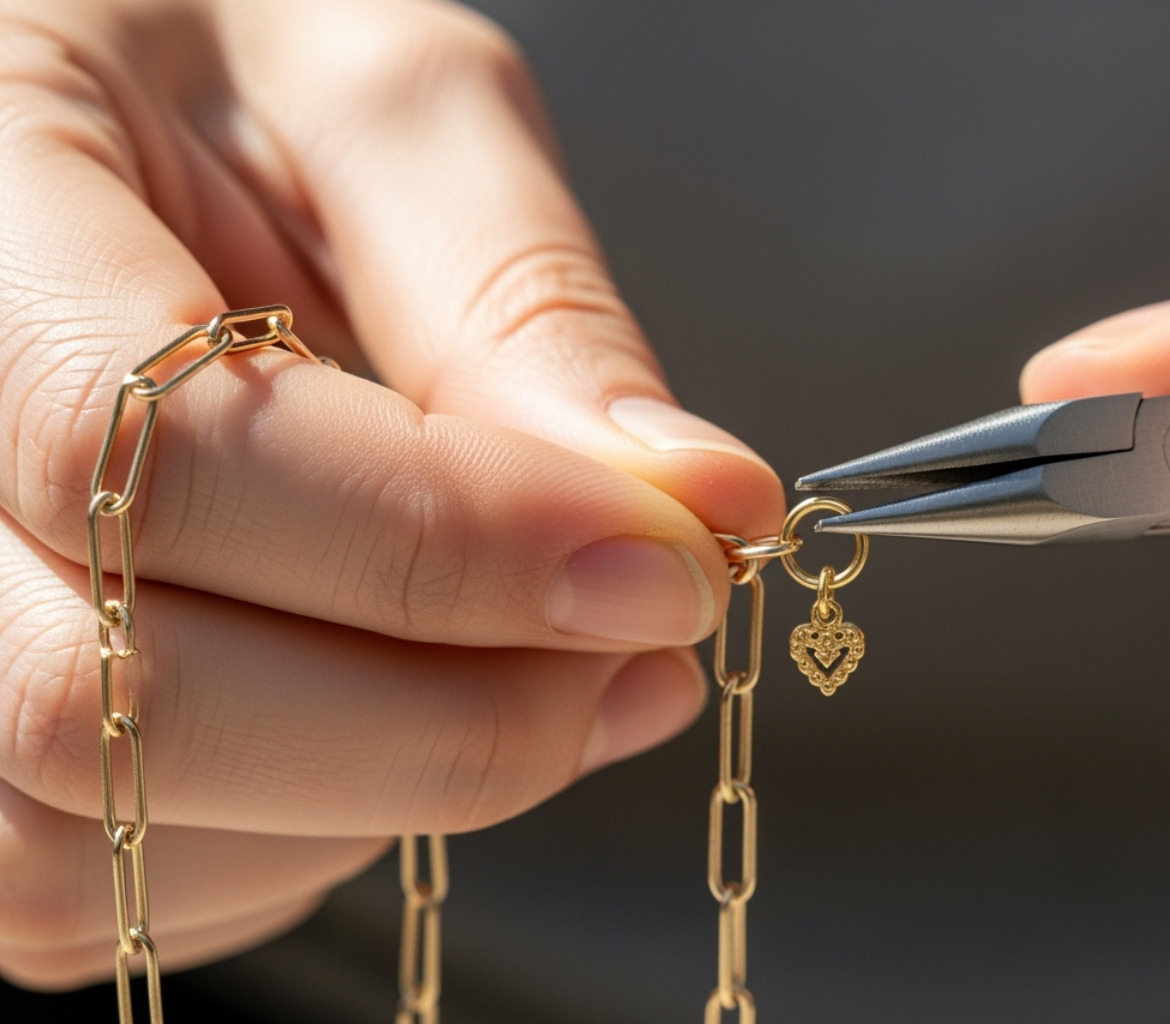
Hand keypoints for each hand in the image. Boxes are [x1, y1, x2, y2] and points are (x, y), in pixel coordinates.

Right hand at [0, 0, 779, 986]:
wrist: (118, 129)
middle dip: (450, 721)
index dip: (450, 548)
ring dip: (386, 793)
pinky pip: (108, 879)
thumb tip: (694, 504)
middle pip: (117, 701)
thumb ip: (520, 301)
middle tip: (642, 656)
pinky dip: (305, 833)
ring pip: (109, 829)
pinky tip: (397, 708)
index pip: (169, 454)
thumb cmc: (229, 73)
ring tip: (538, 672)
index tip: (669, 567)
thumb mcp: (384, 104)